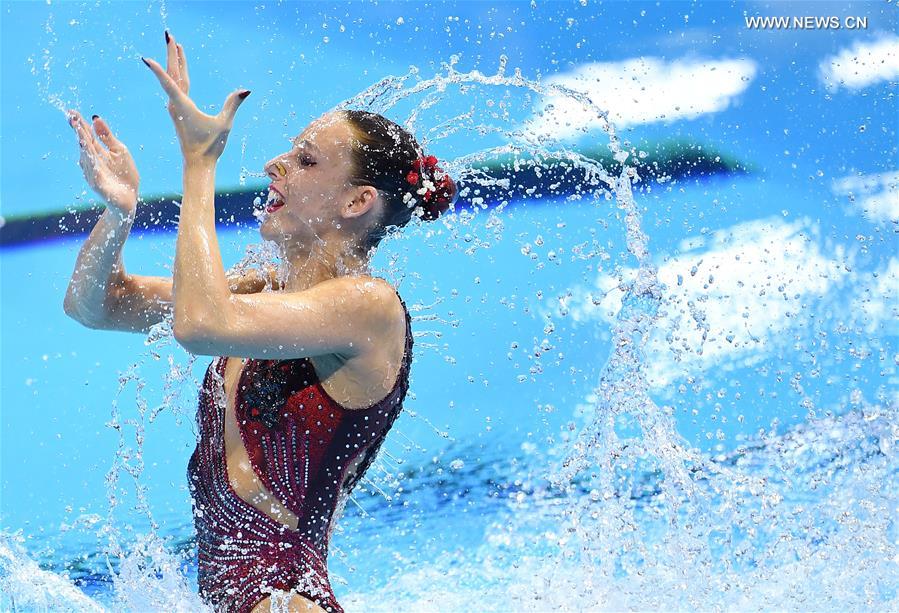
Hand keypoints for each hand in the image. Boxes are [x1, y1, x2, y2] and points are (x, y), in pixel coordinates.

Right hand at [68, 110, 139, 217]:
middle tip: (73, 119)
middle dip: (79, 132)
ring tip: (81, 134)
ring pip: (86, 157)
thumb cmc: (124, 174)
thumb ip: (107, 136)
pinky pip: (92, 173)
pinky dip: (90, 164)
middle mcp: (92, 161)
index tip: (71, 112)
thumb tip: (95, 118)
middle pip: (84, 144)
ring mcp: (93, 173)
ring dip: (83, 146)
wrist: (129, 198)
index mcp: (97, 151)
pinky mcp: (98, 185)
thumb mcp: (119, 150)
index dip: (79, 124)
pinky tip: (87, 155)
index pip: (86, 135)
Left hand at [142, 31, 249, 163]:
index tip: (147, 58)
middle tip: (169, 35)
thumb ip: (233, 104)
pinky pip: (176, 88)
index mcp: (183, 106)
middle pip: (173, 74)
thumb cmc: (210, 146)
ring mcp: (175, 108)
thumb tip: (246, 90)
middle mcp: (175, 104)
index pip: (170, 82)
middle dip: (171, 54)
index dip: (159, 69)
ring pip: (173, 80)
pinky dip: (177, 76)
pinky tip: (177, 74)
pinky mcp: (179, 113)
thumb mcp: (224, 124)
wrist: (198, 164)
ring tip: (175, 48)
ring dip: (175, 62)